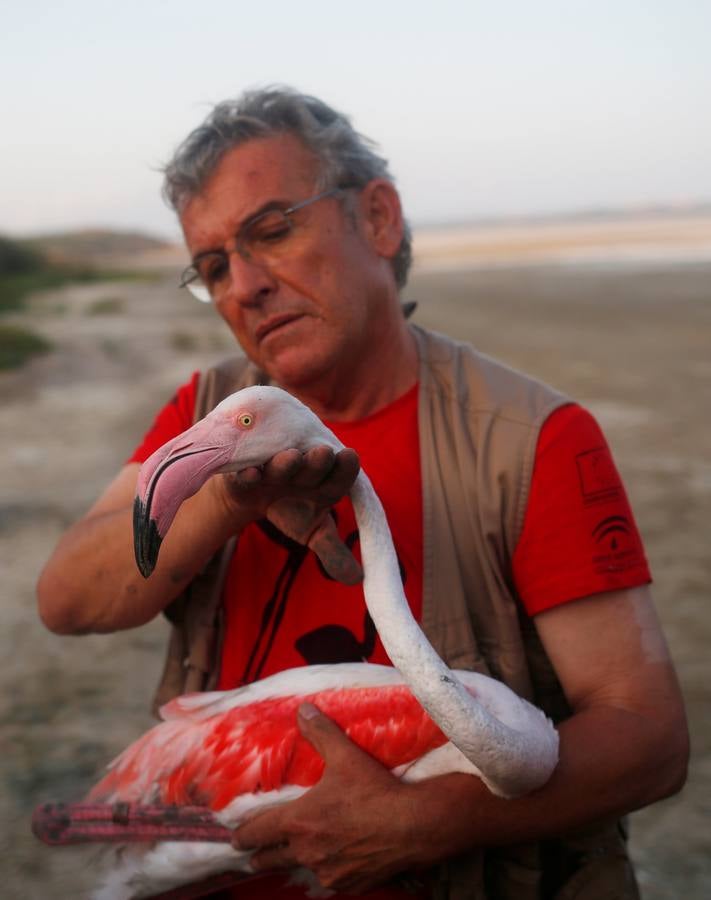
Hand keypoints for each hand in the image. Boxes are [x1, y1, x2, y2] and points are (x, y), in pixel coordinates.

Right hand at [221, 445, 361, 584]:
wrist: (252, 494)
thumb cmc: (291, 507)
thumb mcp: (313, 531)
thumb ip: (334, 552)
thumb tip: (356, 579)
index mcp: (325, 484)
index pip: (341, 476)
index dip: (346, 468)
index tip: (350, 457)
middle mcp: (302, 470)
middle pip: (313, 465)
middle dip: (318, 460)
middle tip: (323, 453)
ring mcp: (272, 469)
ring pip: (280, 464)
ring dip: (286, 462)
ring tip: (292, 458)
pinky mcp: (243, 472)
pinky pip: (244, 472)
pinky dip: (247, 474)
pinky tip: (251, 475)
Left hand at [232, 703, 420, 893]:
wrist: (413, 826)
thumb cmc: (375, 792)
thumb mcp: (345, 756)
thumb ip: (320, 733)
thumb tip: (302, 710)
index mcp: (298, 822)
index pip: (256, 833)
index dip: (243, 835)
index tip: (235, 837)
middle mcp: (306, 852)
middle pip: (269, 859)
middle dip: (261, 854)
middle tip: (256, 851)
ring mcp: (327, 872)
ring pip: (300, 869)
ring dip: (295, 861)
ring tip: (296, 853)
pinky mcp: (348, 885)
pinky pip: (328, 880)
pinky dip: (327, 870)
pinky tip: (334, 859)